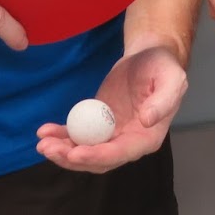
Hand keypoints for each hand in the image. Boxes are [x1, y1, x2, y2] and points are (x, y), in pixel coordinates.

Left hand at [35, 41, 187, 172]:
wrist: (149, 55)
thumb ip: (163, 101)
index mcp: (147, 138)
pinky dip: (61, 135)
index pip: (119, 153)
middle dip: (71, 158)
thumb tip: (148, 121)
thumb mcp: (172, 79)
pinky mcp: (97, 123)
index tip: (75, 153)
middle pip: (97, 159)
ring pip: (84, 150)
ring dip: (62, 151)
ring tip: (42, 142)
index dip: (97, 156)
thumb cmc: (163, 66)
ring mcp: (110, 134)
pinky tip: (44, 130)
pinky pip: (77, 134)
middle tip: (48, 148)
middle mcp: (127, 142)